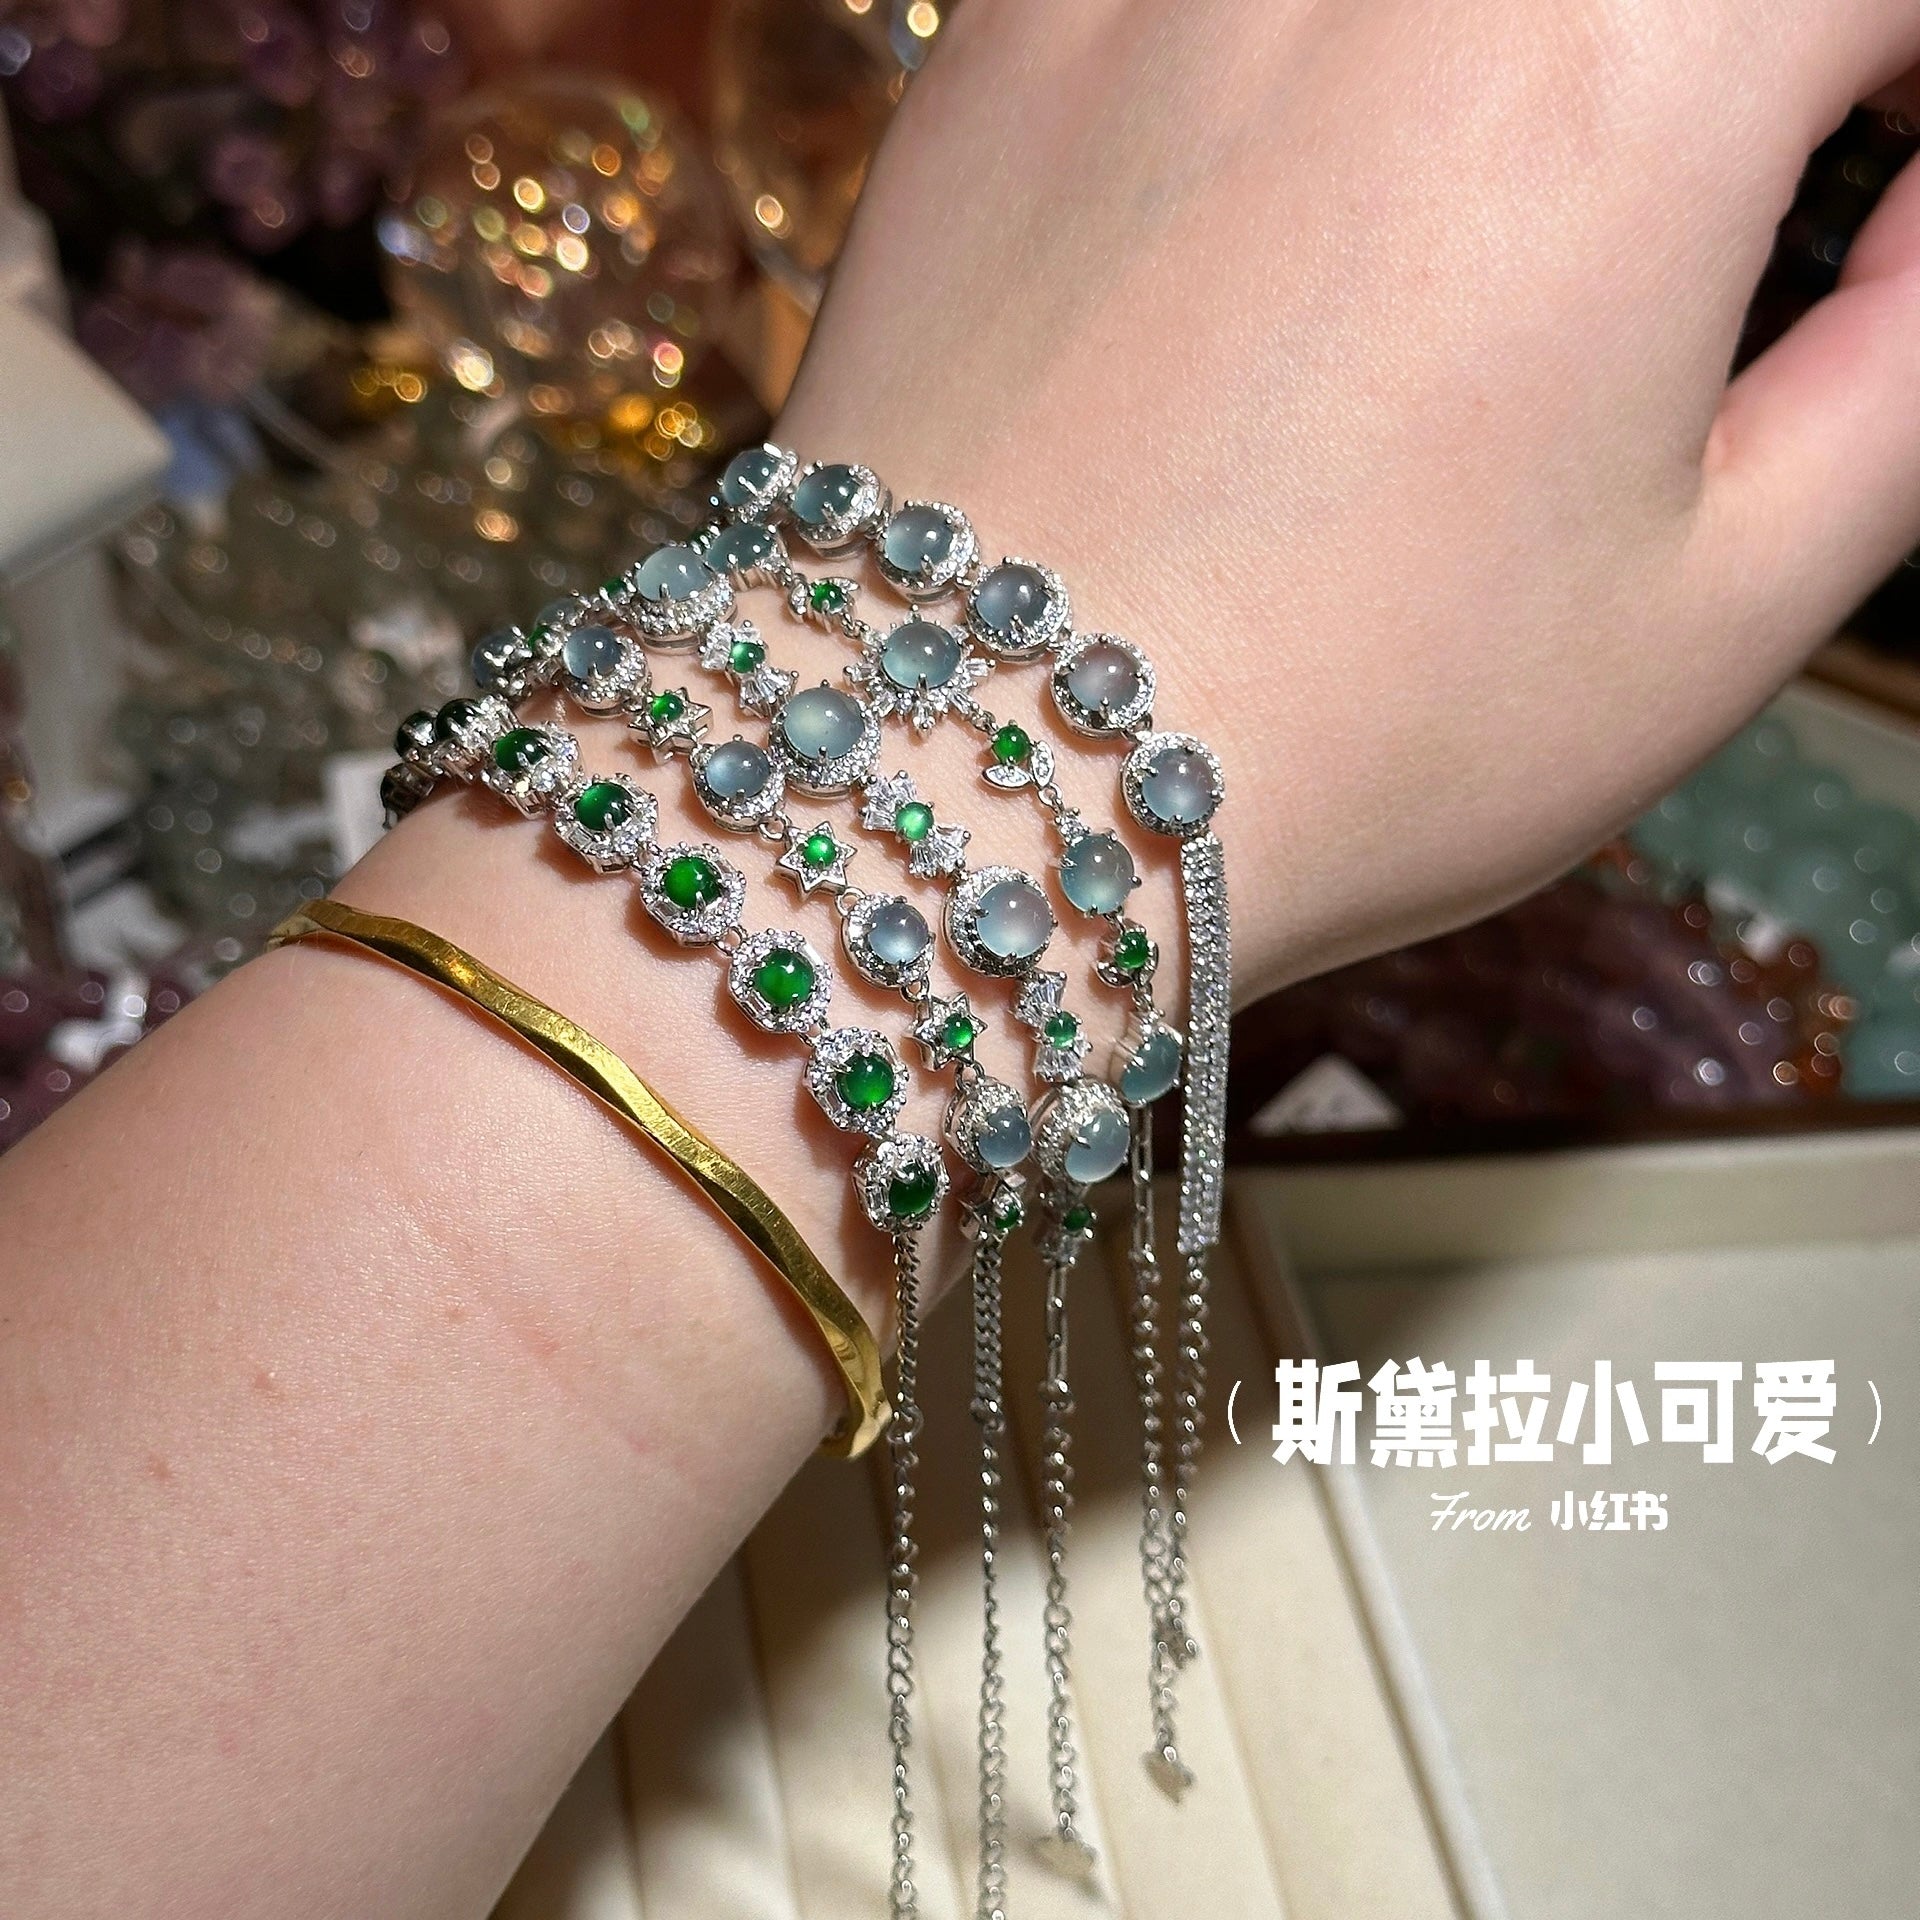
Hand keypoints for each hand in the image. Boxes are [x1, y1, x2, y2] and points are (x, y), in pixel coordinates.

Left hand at [779, 0, 1919, 993]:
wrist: (969, 783)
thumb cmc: (1349, 734)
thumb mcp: (1720, 603)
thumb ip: (1914, 369)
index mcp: (1627, 58)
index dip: (1903, 82)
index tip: (1872, 183)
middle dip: (1709, 58)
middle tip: (1679, 212)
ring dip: (1492, 68)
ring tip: (1466, 223)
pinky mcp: (1008, 28)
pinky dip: (1287, 60)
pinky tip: (1281, 193)